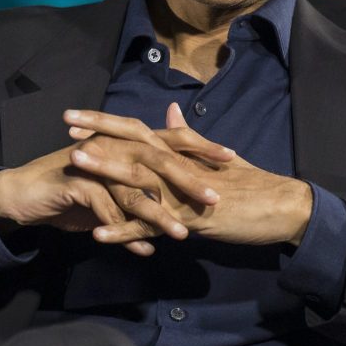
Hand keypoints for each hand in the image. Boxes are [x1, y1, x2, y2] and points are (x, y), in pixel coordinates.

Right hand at [0, 116, 227, 256]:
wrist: (25, 196)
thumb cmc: (72, 195)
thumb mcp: (111, 195)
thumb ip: (140, 200)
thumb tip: (166, 223)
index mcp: (126, 141)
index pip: (170, 139)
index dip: (201, 147)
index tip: (232, 159)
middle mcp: (114, 146)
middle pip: (158, 159)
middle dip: (189, 180)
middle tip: (217, 199)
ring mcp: (95, 163)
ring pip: (135, 188)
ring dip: (159, 214)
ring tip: (182, 235)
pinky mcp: (78, 183)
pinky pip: (107, 210)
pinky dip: (125, 232)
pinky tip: (141, 250)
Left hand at [65, 104, 314, 248]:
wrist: (281, 207)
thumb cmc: (250, 185)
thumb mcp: (216, 156)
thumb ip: (188, 136)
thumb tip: (169, 111)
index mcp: (181, 152)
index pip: (137, 130)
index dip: (106, 121)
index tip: (75, 115)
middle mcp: (178, 166)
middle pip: (132, 145)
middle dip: (97, 135)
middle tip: (65, 126)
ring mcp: (183, 191)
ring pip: (137, 179)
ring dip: (104, 172)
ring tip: (73, 167)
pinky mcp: (189, 218)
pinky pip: (151, 226)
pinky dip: (124, 230)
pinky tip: (98, 233)